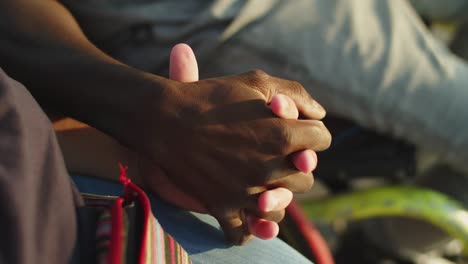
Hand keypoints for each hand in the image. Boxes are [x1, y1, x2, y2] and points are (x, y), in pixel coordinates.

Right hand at [136, 45, 330, 244]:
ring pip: (280, 209)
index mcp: (283, 134)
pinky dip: (246, 228)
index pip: (322, 140)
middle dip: (296, 165)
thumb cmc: (210, 96)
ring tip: (262, 184)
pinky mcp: (222, 207)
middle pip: (307, 178)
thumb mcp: (255, 82)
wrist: (164, 118)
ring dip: (276, 198)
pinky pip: (243, 233)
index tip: (296, 130)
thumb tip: (320, 113)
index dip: (311, 132)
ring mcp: (246, 191)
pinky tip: (243, 213)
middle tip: (276, 156)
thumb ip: (296, 94)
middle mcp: (270, 167)